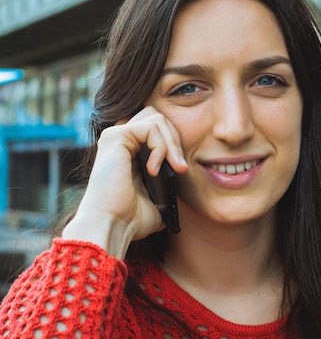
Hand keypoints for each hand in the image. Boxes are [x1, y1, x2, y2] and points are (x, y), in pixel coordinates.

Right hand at [62, 107, 187, 257]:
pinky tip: (155, 169)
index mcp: (131, 150)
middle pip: (159, 116)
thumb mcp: (158, 195)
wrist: (114, 225)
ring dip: (171, 143)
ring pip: (157, 118)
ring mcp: (116, 135)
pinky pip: (150, 127)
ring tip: (174, 167)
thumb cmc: (132, 217)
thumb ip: (168, 179)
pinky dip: (160, 147)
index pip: (159, 126)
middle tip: (181, 167)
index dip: (175, 142)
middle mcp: (121, 139)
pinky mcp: (115, 136)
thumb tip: (183, 171)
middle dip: (176, 139)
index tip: (182, 168)